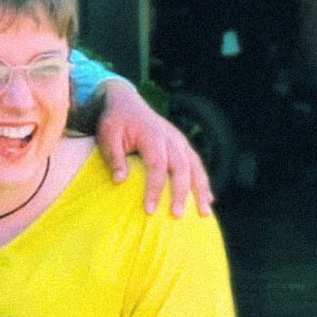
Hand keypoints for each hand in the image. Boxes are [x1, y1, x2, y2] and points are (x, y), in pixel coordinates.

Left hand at [94, 79, 212, 215]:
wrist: (125, 101)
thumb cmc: (115, 121)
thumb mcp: (107, 135)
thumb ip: (114, 156)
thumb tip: (120, 180)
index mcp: (152, 136)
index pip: (157, 165)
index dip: (155, 188)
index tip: (150, 209)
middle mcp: (171, 138)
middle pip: (182, 168)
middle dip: (181, 193)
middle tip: (177, 215)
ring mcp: (179, 140)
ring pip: (196, 166)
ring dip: (201, 190)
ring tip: (204, 213)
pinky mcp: (182, 144)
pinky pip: (197, 164)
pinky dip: (204, 181)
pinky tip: (209, 199)